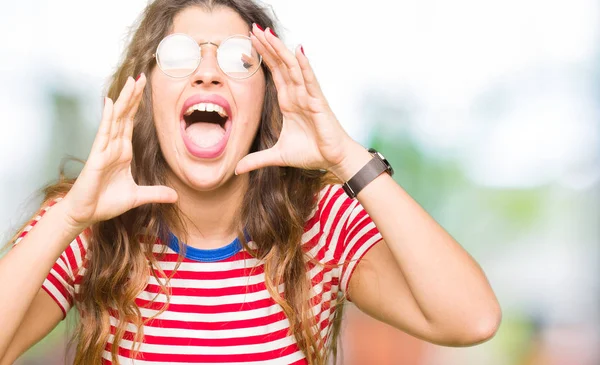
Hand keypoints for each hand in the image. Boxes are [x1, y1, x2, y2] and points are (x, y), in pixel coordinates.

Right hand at [62, 74, 177, 229]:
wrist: (86, 214)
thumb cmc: (106, 203)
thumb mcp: (138, 197)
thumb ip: (156, 194)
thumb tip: (176, 196)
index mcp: (123, 152)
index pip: (131, 123)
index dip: (137, 105)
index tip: (144, 88)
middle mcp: (114, 146)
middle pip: (125, 115)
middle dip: (133, 96)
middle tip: (141, 76)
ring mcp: (104, 149)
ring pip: (116, 119)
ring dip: (124, 100)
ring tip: (131, 82)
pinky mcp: (97, 156)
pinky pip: (103, 133)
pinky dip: (108, 117)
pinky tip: (110, 102)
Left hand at [234, 25, 363, 176]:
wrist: (333, 160)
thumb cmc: (311, 153)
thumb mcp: (277, 156)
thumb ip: (256, 160)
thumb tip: (236, 169)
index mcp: (288, 101)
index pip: (274, 73)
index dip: (262, 57)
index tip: (249, 41)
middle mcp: (297, 94)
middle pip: (281, 64)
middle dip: (267, 46)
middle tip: (253, 28)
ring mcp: (308, 95)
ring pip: (292, 67)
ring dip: (280, 50)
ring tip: (268, 33)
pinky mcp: (318, 102)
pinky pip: (310, 80)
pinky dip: (304, 65)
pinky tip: (297, 50)